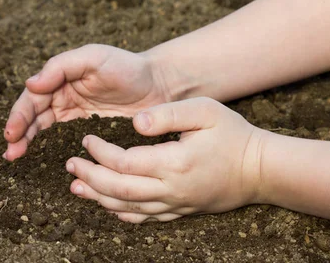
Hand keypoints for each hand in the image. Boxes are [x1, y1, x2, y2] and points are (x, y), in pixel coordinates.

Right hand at [3, 44, 171, 160]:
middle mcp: (65, 97)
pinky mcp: (91, 133)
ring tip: (16, 158)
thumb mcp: (94, 58)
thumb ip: (61, 66)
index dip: (19, 115)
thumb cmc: (127, 66)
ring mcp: (77, 116)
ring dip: (29, 143)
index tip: (11, 133)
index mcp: (61, 79)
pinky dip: (52, 151)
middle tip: (10, 153)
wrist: (160, 85)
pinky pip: (66, 142)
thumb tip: (31, 84)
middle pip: (34, 117)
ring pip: (46, 131)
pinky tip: (44, 163)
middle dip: (19, 133)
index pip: (33, 98)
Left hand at [65, 97, 266, 222]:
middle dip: (90, 177)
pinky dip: (120, 213)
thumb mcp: (204, 111)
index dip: (99, 152)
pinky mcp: (180, 211)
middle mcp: (170, 190)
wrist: (259, 170)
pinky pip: (143, 219)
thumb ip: (167, 114)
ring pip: (126, 208)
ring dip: (98, 197)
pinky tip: (107, 205)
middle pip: (118, 189)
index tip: (86, 138)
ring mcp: (175, 205)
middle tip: (70, 165)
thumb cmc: (232, 135)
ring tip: (76, 186)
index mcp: (173, 163)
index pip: (123, 162)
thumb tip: (133, 123)